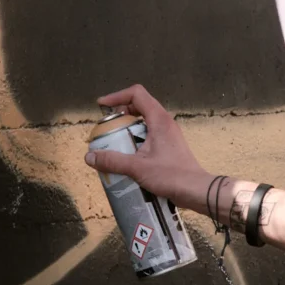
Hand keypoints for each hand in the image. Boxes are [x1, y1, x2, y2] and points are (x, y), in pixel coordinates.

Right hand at [85, 84, 211, 210]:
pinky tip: (128, 153)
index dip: (117, 96)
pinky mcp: (169, 144)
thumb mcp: (137, 167)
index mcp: (159, 119)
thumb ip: (112, 161)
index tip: (101, 106)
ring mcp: (169, 132)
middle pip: (140, 104)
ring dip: (128, 124)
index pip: (136, 93)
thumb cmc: (170, 175)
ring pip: (145, 119)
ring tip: (114, 139)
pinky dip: (136, 135)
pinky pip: (149, 132)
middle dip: (120, 111)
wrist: (195, 190)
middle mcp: (165, 121)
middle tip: (107, 124)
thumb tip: (89, 156)